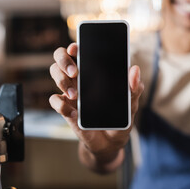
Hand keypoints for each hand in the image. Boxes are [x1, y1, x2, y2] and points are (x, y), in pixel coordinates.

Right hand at [49, 43, 143, 171]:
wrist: (110, 142)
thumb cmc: (119, 117)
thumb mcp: (130, 103)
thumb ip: (133, 88)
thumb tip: (135, 70)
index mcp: (93, 69)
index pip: (79, 51)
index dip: (74, 46)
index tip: (76, 48)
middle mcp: (78, 76)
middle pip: (60, 57)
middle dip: (63, 60)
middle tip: (75, 72)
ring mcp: (69, 91)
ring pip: (55, 73)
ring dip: (62, 81)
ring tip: (76, 95)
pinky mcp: (65, 107)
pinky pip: (55, 100)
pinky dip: (62, 106)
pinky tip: (75, 113)